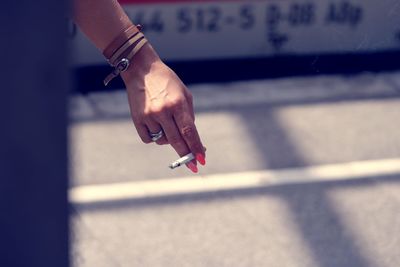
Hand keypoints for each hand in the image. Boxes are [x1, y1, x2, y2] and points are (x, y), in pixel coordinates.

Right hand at [121, 43, 205, 172]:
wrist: (142, 71)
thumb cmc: (168, 83)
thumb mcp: (184, 94)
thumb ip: (189, 116)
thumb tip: (192, 140)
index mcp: (177, 104)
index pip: (189, 131)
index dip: (196, 147)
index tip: (201, 159)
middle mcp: (163, 111)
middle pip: (177, 141)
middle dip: (186, 155)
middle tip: (193, 165)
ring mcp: (149, 116)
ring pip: (163, 141)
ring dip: (169, 139)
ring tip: (167, 123)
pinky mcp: (137, 119)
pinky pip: (148, 139)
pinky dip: (155, 138)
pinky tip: (156, 126)